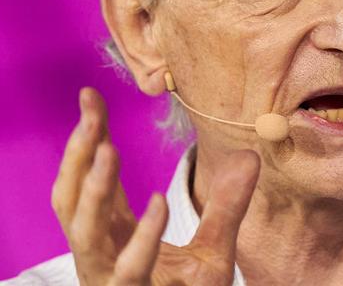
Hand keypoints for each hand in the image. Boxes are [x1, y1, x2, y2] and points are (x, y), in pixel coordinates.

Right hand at [51, 87, 259, 285]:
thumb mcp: (215, 247)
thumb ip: (228, 204)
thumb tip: (250, 156)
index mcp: (114, 234)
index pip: (90, 179)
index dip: (86, 138)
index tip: (90, 96)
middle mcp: (102, 254)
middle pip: (71, 200)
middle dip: (77, 155)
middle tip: (89, 114)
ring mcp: (110, 279)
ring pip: (84, 232)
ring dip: (93, 191)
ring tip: (108, 148)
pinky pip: (129, 269)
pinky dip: (142, 237)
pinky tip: (157, 203)